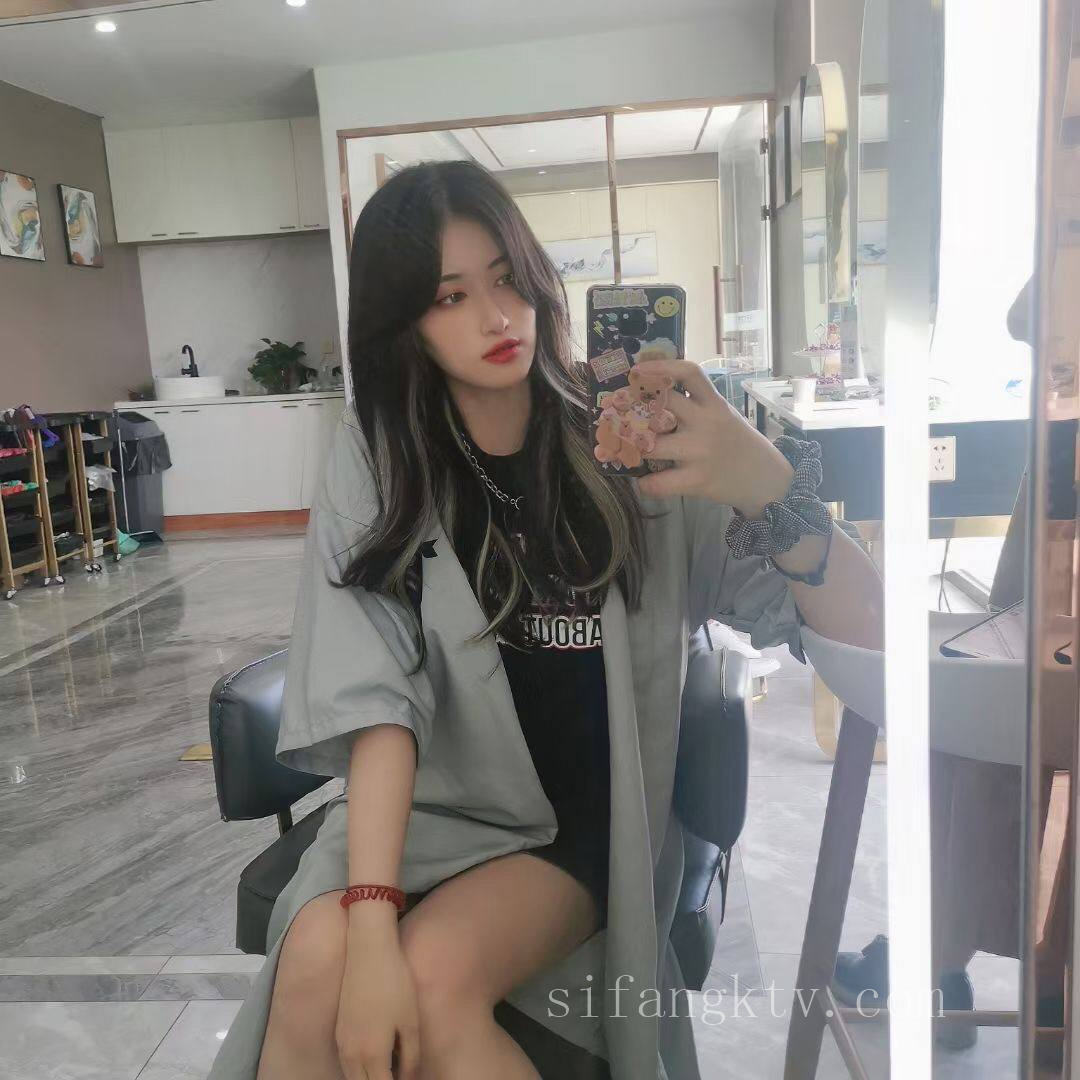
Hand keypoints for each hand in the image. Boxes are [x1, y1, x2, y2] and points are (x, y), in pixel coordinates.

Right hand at [336, 912, 420, 1079]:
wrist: (368, 950)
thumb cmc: (394, 983)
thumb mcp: (410, 1021)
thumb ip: (411, 1057)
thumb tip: (408, 1079)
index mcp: (372, 1054)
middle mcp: (351, 1054)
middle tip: (398, 1076)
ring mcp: (342, 1042)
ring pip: (353, 1078)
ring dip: (369, 1079)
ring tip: (390, 1071)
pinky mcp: (338, 1031)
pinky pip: (347, 1063)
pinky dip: (360, 1070)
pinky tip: (376, 1060)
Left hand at [631, 358, 794, 516]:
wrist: (765, 478)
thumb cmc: (735, 441)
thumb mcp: (722, 413)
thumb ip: (695, 402)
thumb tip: (653, 390)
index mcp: (713, 403)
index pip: (689, 373)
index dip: (660, 368)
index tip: (637, 370)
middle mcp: (706, 423)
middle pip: (663, 405)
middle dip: (634, 407)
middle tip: (618, 413)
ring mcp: (700, 452)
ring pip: (653, 445)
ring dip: (634, 448)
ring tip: (627, 449)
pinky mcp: (697, 480)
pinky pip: (661, 483)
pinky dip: (647, 484)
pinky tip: (645, 482)